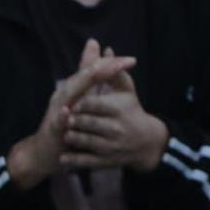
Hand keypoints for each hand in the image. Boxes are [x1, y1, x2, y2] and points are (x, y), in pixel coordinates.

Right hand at [7, 39, 137, 188]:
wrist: (45, 152)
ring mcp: (57, 109)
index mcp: (75, 88)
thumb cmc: (68, 125)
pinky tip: (68, 111)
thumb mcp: (83, 102)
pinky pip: (57, 121)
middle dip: (103, 67)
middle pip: (84, 76)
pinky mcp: (52, 127)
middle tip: (121, 63)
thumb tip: (106, 53)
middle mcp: (66, 94)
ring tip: (98, 71)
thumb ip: (95, 81)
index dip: (112, 64)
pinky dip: (62, 116)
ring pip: (69, 92)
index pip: (94, 69)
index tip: (132, 60)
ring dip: (82, 82)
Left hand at [63, 54, 169, 173]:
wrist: (146, 142)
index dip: (78, 103)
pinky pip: (85, 161)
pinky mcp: (106, 161)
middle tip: (66, 119)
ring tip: (66, 133)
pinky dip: (71, 160)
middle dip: (72, 120)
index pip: (91, 103)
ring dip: (70, 137)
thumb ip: (113, 70)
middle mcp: (115, 127)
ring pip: (82, 140)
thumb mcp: (126, 90)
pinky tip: (63, 156)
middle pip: (84, 122)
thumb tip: (104, 47)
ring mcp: (110, 146)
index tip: (72, 103)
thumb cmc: (132, 111)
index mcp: (118, 108)